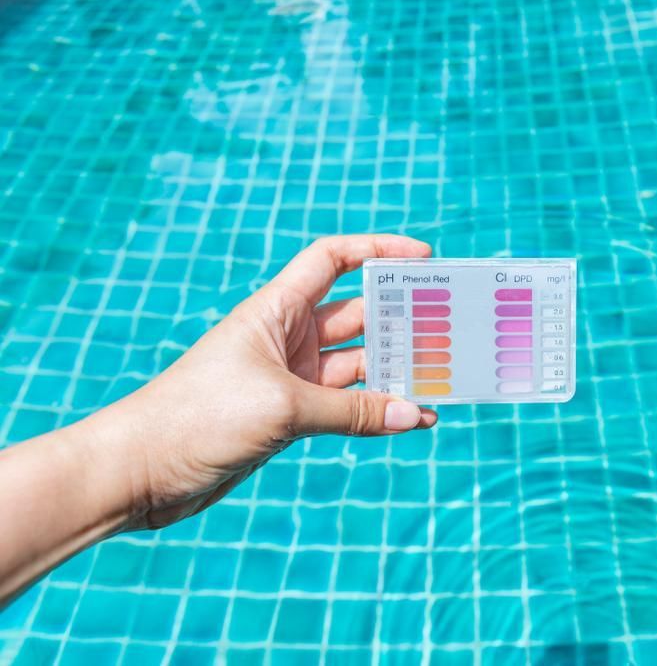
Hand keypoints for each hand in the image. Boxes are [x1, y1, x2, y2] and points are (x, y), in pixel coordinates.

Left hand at [90, 234, 436, 529]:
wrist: (142, 470)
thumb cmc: (199, 416)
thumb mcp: (283, 407)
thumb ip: (352, 410)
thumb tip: (414, 414)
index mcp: (277, 309)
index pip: (332, 260)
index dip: (376, 250)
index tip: (422, 258)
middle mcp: (288, 337)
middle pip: (357, 316)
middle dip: (400, 320)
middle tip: (448, 330)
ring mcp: (291, 378)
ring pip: (357, 367)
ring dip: (395, 375)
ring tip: (441, 382)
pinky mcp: (291, 417)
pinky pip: (346, 407)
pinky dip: (377, 412)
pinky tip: (412, 421)